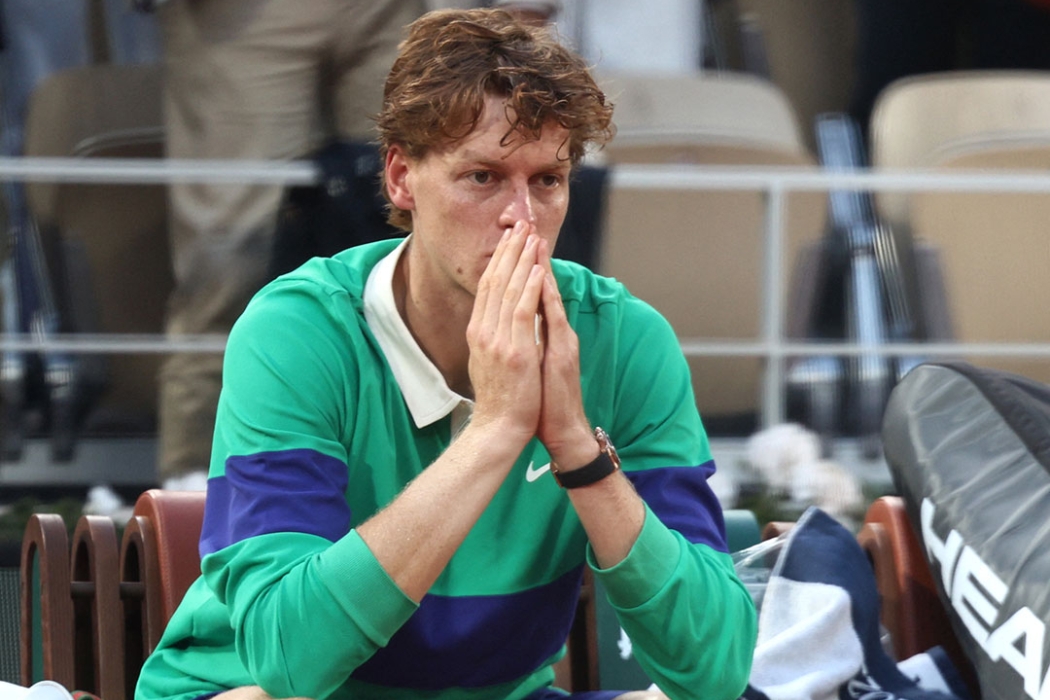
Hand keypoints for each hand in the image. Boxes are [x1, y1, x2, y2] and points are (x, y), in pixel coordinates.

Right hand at [466, 222, 546, 446]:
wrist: (499, 429)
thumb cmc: (500, 402)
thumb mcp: (489, 363)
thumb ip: (492, 339)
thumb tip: (496, 321)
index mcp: (478, 334)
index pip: (487, 287)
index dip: (499, 260)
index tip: (509, 239)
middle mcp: (483, 332)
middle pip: (495, 281)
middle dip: (508, 251)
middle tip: (519, 225)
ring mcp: (496, 340)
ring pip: (508, 289)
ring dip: (521, 260)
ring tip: (531, 236)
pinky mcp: (514, 350)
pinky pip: (522, 310)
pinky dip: (530, 286)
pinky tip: (538, 268)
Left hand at [535, 243, 596, 467]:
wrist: (561, 430)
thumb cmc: (543, 402)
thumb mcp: (533, 365)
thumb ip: (530, 341)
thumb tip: (517, 324)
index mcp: (549, 335)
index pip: (535, 294)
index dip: (527, 268)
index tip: (517, 244)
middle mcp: (557, 333)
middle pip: (543, 288)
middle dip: (532, 258)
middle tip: (525, 228)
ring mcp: (562, 341)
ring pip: (549, 297)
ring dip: (541, 267)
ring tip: (534, 240)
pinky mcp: (562, 353)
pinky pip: (552, 318)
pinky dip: (546, 296)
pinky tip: (541, 277)